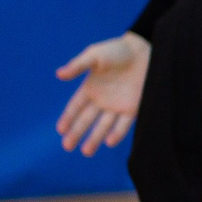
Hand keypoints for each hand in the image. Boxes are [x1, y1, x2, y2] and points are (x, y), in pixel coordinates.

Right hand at [55, 32, 149, 154]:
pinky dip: (117, 133)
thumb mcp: (94, 55)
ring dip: (95, 138)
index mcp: (90, 88)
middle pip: (86, 120)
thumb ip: (77, 66)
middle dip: (76, 133)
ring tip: (86, 152)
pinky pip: (123, 124)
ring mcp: (117, 106)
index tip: (60, 130)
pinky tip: (109, 142)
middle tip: (67, 146)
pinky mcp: (133, 108)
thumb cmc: (117, 50)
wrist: (143, 50)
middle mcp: (102, 100)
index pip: (75, 107)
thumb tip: (59, 74)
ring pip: (103, 126)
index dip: (67, 118)